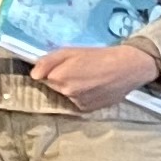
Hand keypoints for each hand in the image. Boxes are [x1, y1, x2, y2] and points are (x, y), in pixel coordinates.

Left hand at [30, 41, 160, 111]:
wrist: (127, 68)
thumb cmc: (98, 56)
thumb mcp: (70, 51)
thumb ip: (47, 62)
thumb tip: (34, 75)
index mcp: (58, 77)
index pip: (41, 77)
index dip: (51, 70)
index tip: (63, 66)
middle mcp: (65, 93)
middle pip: (53, 86)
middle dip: (61, 79)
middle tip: (79, 70)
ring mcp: (76, 103)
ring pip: (66, 95)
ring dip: (72, 89)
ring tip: (89, 79)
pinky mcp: (87, 110)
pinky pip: (77, 102)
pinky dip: (82, 96)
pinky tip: (94, 88)